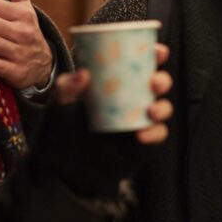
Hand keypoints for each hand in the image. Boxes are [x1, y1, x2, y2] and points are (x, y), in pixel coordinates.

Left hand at [30, 43, 173, 198]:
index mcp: (117, 83)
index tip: (157, 51)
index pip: (140, 64)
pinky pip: (156, 136)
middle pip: (157, 85)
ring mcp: (139, 122)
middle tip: (154, 82)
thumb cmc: (61, 131)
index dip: (154, 55)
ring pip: (162, 109)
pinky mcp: (142, 144)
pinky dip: (154, 133)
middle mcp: (133, 100)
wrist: (61, 170)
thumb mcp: (59, 106)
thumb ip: (67, 88)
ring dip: (163, 107)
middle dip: (162, 80)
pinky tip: (141, 134)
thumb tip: (84, 73)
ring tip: (151, 110)